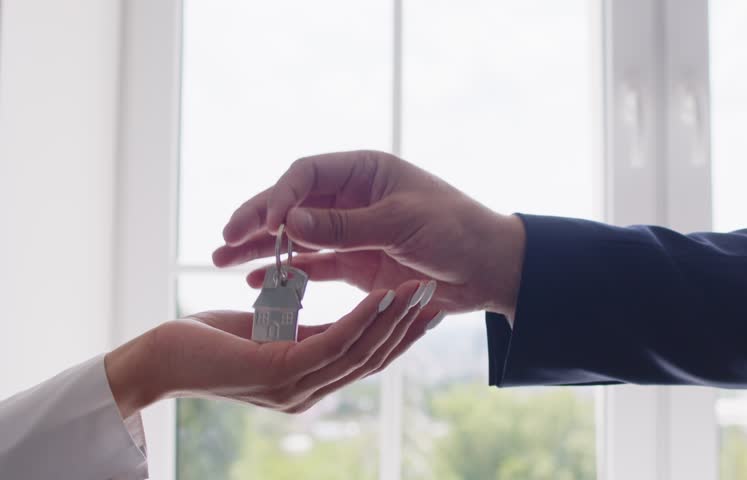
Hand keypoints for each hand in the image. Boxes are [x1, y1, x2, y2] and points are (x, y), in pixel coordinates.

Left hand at [104, 280, 438, 417]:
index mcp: (308, 382)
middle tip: (439, 295)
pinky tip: (384, 294)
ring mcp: (296, 388)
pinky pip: (335, 341)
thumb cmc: (209, 339)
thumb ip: (303, 330)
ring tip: (419, 289)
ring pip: (361, 351)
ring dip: (395, 319)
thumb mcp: (270, 331)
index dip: (399, 335)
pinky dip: (364, 317)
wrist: (160, 356)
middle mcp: (308, 392)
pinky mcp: (280, 374)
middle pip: (373, 359)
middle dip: (408, 328)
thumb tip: (329, 318)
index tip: (426, 308)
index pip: (365, 360)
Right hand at [213, 150, 525, 318]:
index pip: (307, 175)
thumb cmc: (455, 231)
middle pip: (293, 204)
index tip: (264, 225)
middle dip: (257, 220)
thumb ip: (346, 226)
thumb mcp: (402, 224)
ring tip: (222, 260)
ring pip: (296, 236)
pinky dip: (287, 273)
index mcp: (365, 172)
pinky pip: (313, 266)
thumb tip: (288, 220)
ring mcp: (352, 231)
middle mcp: (352, 197)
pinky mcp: (356, 263)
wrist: (490, 269)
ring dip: (262, 248)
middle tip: (223, 240)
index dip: (280, 197)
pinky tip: (256, 283)